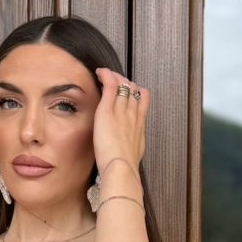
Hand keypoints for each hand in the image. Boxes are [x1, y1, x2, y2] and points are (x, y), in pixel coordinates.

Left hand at [92, 67, 148, 181]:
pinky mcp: (108, 110)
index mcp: (139, 126)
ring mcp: (121, 111)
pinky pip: (110, 85)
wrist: (122, 168)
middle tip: (113, 83)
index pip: (142, 100)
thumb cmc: (125, 168)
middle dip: (124, 83)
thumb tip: (126, 153)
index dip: (135, 93)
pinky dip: (106, 75)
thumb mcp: (132, 157)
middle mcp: (133, 115)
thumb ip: (129, 149)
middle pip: (133, 90)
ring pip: (123, 85)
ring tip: (104, 76)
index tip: (126, 94)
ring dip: (114, 78)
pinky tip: (99, 72)